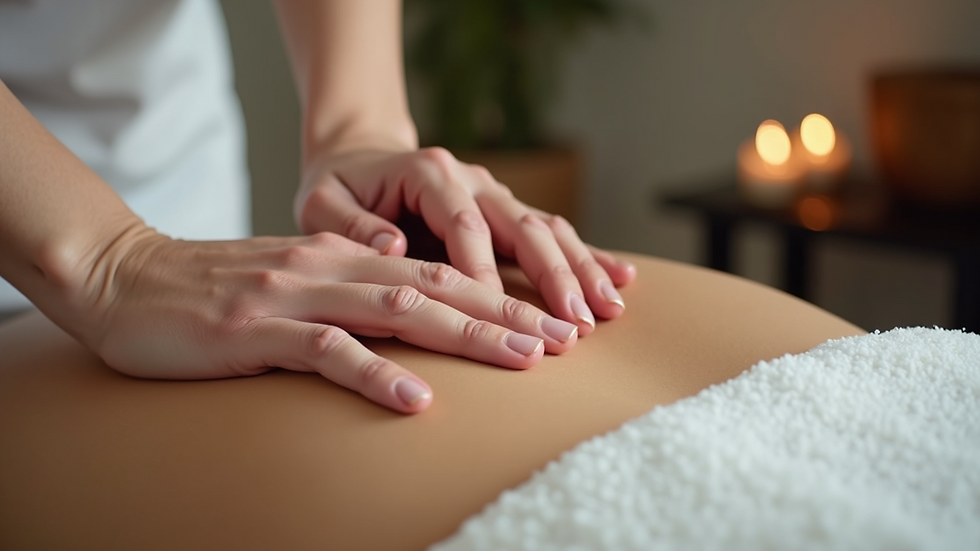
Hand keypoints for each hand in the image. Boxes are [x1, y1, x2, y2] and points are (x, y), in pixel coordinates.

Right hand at [69, 227, 579, 413]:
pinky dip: (377, 374)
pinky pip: (328, 352)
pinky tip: (419, 399)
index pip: (433, 273)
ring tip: (522, 360)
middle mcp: (330, 267)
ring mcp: (295, 294)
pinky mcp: (257, 328)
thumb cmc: (208, 290)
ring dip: (466, 335)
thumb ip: (341, 293)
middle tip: (562, 340)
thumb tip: (397, 320)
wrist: (124, 279)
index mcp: (340, 256)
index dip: (494, 296)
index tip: (545, 323)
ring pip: (398, 311)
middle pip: (435, 287)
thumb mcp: (289, 282)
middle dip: (504, 313)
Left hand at [294, 147, 636, 335]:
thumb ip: (349, 224)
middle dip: (552, 276)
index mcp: (429, 173)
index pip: (463, 225)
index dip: (483, 272)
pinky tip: (622, 278)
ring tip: (609, 310)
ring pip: (548, 230)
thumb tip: (392, 244)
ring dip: (580, 270)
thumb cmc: (338, 188)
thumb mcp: (321, 202)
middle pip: (521, 226)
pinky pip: (553, 233)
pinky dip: (588, 256)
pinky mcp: (505, 213)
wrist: (359, 160)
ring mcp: (494, 195)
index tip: (497, 318)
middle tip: (574, 323)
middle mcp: (471, 179)